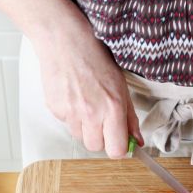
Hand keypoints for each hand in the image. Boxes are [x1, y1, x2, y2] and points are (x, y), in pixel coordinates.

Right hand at [34, 30, 142, 157]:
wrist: (64, 42)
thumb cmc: (95, 59)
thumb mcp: (122, 88)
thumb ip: (130, 118)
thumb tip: (137, 141)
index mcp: (112, 108)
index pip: (116, 150)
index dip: (119, 148)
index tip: (120, 141)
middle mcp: (91, 114)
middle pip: (96, 147)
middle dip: (101, 139)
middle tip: (103, 120)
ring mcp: (70, 113)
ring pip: (80, 137)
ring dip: (85, 128)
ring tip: (87, 104)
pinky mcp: (55, 110)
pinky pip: (67, 124)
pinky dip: (71, 117)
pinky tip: (74, 97)